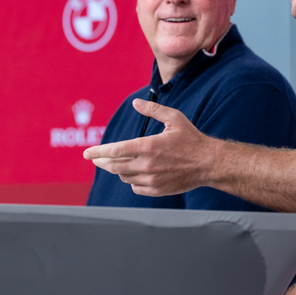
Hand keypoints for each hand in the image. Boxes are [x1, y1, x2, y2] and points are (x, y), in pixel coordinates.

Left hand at [83, 98, 219, 196]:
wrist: (209, 164)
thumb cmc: (191, 138)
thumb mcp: (174, 118)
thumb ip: (152, 110)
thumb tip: (135, 104)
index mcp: (148, 146)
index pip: (115, 150)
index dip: (97, 152)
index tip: (86, 154)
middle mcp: (147, 164)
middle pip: (114, 166)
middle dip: (102, 162)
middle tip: (96, 159)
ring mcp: (151, 179)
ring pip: (124, 176)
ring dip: (118, 169)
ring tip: (119, 163)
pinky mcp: (157, 190)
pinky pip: (135, 187)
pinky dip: (131, 180)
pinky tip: (134, 173)